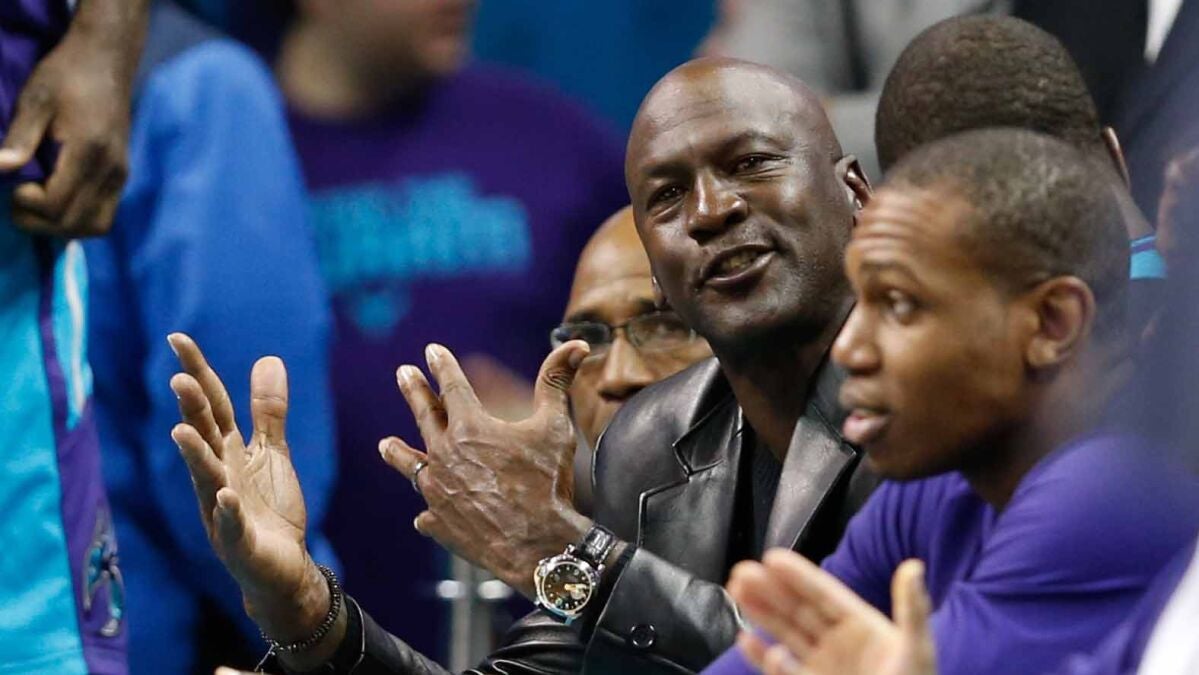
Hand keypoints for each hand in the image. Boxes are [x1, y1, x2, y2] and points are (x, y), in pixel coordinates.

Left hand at [0, 8, 143, 236]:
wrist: (108, 61)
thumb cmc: (66, 75)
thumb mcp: (35, 99)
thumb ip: (19, 138)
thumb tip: (0, 171)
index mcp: (88, 152)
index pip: (56, 204)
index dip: (26, 203)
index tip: (13, 182)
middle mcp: (110, 171)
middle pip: (74, 223)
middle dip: (38, 221)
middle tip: (18, 197)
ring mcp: (119, 176)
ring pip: (94, 227)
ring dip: (61, 226)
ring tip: (38, 204)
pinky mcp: (121, 177)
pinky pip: (102, 216)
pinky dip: (78, 219)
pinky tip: (58, 200)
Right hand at [167, 333, 332, 647]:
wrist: (282, 567)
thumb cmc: (269, 509)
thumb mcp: (271, 452)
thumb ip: (267, 411)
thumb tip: (268, 358)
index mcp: (227, 451)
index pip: (210, 405)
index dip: (196, 372)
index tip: (177, 338)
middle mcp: (217, 475)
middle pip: (203, 436)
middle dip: (191, 409)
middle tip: (178, 378)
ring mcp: (222, 509)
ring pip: (206, 478)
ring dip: (194, 455)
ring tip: (182, 431)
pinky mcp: (238, 541)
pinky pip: (231, 524)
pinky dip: (228, 511)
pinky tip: (226, 497)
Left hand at [379, 341, 594, 596]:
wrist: (538, 545)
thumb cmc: (548, 483)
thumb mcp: (555, 427)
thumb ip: (557, 382)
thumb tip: (576, 344)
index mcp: (470, 427)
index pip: (451, 386)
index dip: (443, 366)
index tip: (432, 351)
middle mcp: (445, 455)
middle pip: (424, 416)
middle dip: (414, 392)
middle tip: (402, 374)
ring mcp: (437, 491)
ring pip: (410, 465)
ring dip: (398, 452)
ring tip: (385, 444)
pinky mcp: (438, 523)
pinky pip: (427, 514)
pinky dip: (428, 509)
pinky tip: (425, 513)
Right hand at [727, 550, 935, 674]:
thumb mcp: (916, 648)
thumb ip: (912, 609)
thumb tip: (913, 566)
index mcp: (861, 626)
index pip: (824, 594)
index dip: (799, 576)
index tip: (773, 558)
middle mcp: (838, 643)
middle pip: (797, 609)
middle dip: (770, 589)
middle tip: (743, 570)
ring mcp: (823, 667)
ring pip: (784, 633)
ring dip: (761, 613)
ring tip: (737, 590)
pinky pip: (782, 671)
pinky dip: (761, 657)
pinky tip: (746, 639)